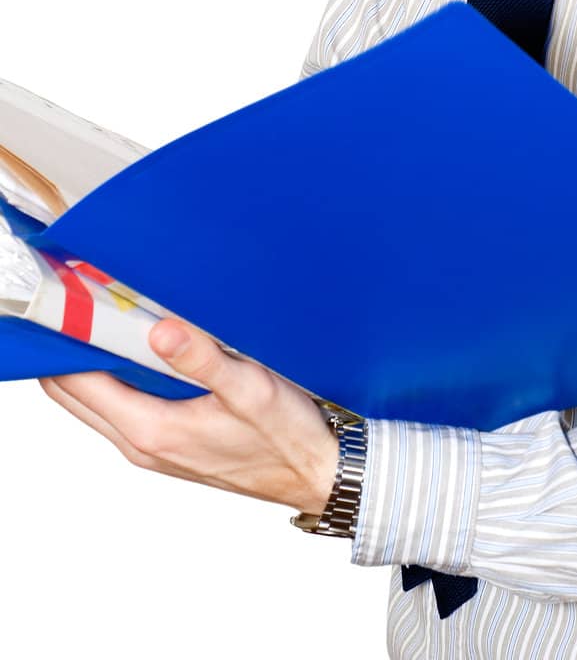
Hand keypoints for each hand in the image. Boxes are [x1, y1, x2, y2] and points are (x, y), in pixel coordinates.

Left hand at [37, 316, 339, 515]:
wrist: (314, 474)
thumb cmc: (286, 437)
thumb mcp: (250, 389)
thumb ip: (203, 360)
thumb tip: (161, 329)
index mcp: (150, 430)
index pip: (75, 384)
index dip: (64, 342)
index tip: (67, 301)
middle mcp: (140, 443)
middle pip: (72, 394)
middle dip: (67, 348)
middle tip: (78, 300)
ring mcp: (152, 447)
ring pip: (94, 401)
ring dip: (90, 362)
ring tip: (105, 315)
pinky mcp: (168, 443)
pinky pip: (122, 407)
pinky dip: (115, 377)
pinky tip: (140, 347)